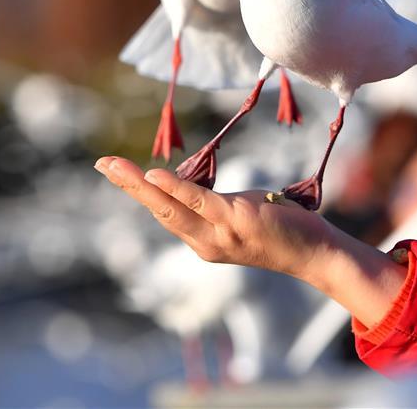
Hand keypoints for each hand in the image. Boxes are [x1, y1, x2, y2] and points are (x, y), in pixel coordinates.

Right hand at [94, 157, 337, 285]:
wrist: (314, 253)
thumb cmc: (280, 229)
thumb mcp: (239, 216)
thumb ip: (215, 205)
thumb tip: (195, 183)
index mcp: (203, 242)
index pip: (164, 213)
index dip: (139, 192)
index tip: (117, 171)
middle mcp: (204, 243)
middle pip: (157, 210)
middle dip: (127, 186)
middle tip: (101, 163)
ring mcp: (218, 234)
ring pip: (170, 207)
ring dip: (138, 186)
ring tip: (114, 167)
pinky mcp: (235, 220)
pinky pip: (197, 201)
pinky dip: (173, 187)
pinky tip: (154, 175)